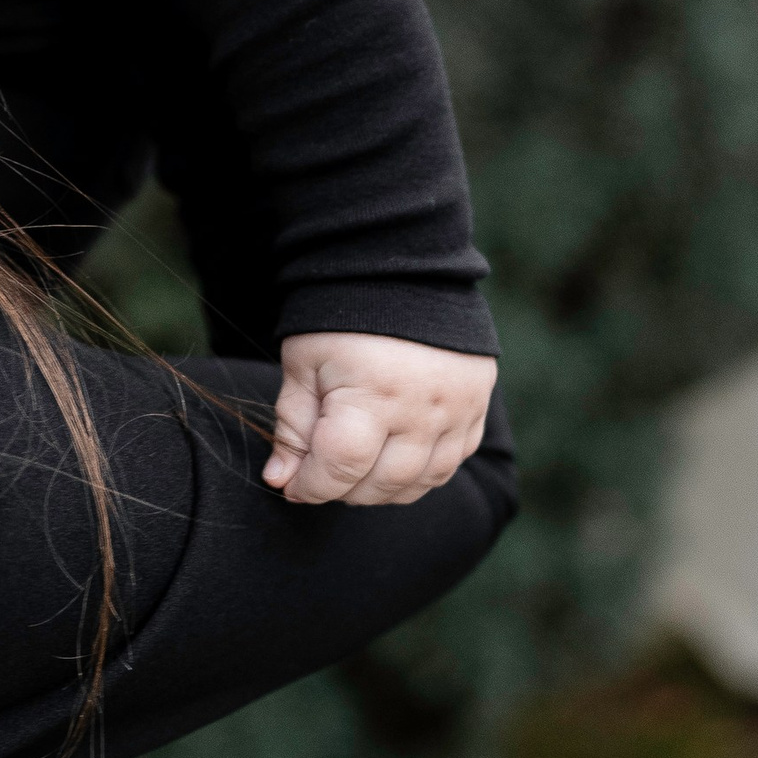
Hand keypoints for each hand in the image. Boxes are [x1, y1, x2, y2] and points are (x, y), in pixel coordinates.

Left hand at [264, 331, 495, 507]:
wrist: (404, 267)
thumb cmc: (344, 314)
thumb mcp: (304, 363)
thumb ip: (292, 427)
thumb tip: (281, 481)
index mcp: (373, 394)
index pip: (340, 468)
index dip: (311, 486)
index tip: (294, 485)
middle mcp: (423, 410)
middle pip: (381, 484)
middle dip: (343, 489)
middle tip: (322, 473)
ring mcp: (457, 411)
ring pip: (420, 482)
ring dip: (382, 489)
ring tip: (356, 470)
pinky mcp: (477, 407)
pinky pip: (451, 463)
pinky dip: (420, 473)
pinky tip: (395, 459)